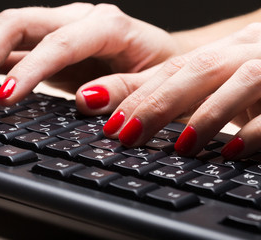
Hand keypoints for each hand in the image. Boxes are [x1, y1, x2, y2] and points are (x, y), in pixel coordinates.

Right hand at [0, 3, 181, 108]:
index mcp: (108, 25)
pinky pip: (10, 48)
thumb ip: (124, 90)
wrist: (160, 60)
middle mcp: (77, 20)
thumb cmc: (161, 69)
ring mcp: (59, 31)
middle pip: (17, 22)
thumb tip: (87, 100)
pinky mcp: (48, 47)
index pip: (58, 42)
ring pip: (4, 29)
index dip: (28, 69)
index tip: (4, 99)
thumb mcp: (154, 82)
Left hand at [101, 23, 260, 159]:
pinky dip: (255, 131)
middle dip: (161, 102)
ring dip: (210, 115)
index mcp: (223, 50)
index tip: (112, 125)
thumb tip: (103, 102)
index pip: (173, 68)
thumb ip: (164, 92)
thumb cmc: (253, 82)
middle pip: (201, 68)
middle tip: (131, 136)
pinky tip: (233, 152)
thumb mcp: (207, 85)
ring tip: (182, 147)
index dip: (139, 95)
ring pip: (245, 79)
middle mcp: (249, 50)